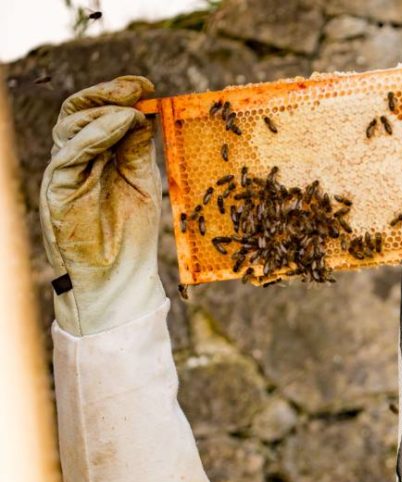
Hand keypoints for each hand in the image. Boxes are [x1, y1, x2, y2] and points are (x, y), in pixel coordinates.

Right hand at [40, 76, 164, 335]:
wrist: (118, 279)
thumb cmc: (132, 237)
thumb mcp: (142, 185)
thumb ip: (137, 152)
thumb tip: (141, 115)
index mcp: (98, 158)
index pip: (99, 114)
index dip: (118, 95)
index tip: (147, 86)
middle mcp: (78, 160)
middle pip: (79, 113)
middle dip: (106, 94)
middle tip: (136, 87)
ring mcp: (65, 173)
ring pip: (71, 128)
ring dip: (103, 113)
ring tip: (132, 110)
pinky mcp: (59, 190)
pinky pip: (72, 154)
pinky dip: (96, 136)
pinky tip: (118, 125)